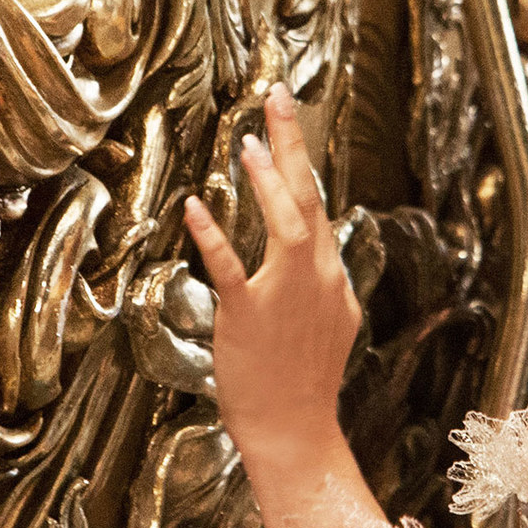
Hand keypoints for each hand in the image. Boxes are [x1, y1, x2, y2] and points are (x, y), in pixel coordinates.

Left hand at [184, 91, 362, 483]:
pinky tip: (195, 206)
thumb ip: (326, 286)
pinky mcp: (249, 316)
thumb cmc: (306, 383)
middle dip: (293, 144)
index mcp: (333, 278)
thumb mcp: (332, 326)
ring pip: (286, 224)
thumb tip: (324, 257)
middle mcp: (316, 278)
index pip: (319, 207)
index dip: (302, 162)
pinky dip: (214, 235)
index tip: (285, 122)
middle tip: (277, 96)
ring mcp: (286, 295)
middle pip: (310, 197)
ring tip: (247, 141)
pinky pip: (231, 267)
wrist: (295, 430)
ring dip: (268, 180)